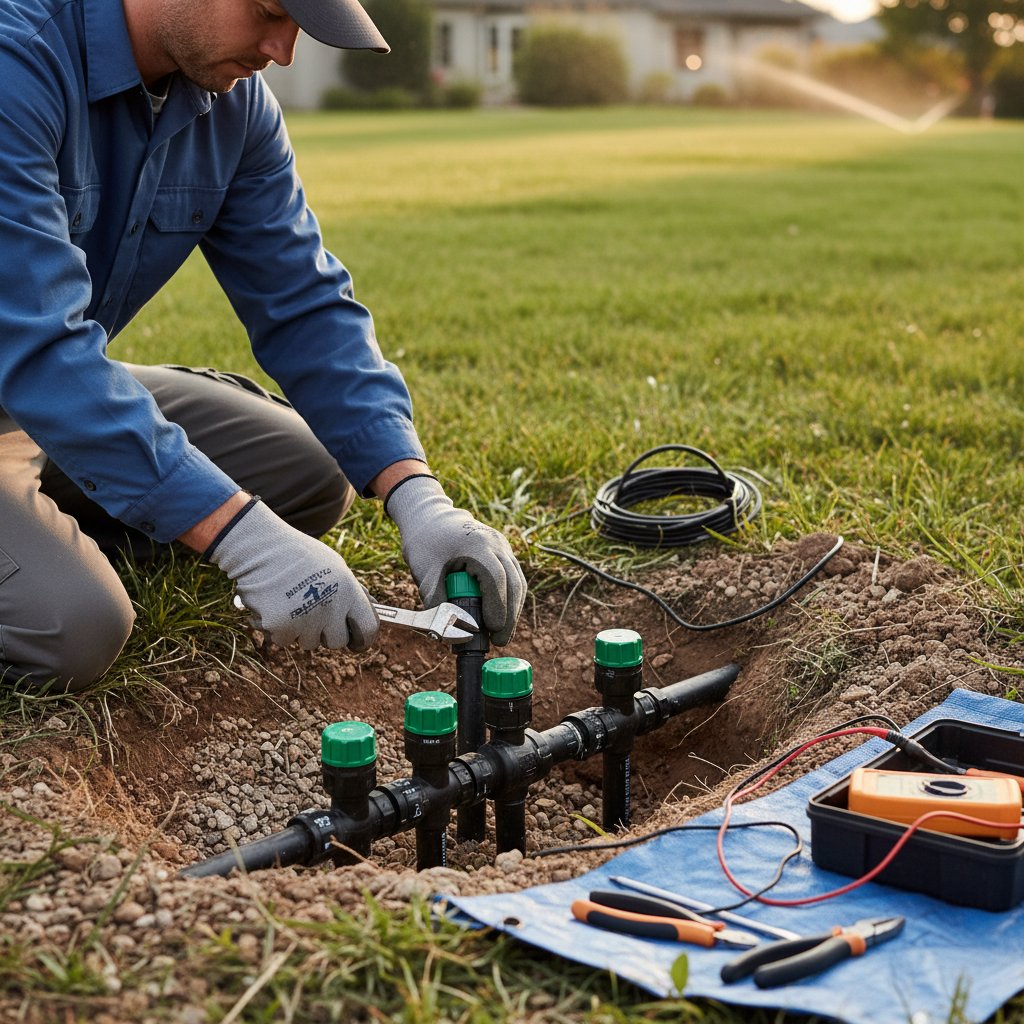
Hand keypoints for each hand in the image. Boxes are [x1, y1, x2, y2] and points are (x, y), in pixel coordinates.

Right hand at [208, 498, 378, 650]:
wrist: (261, 548)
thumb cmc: (299, 555)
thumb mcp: (335, 566)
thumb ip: (351, 592)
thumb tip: (367, 612)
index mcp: (348, 591)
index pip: (367, 628)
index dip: (363, 639)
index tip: (356, 643)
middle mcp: (331, 608)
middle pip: (337, 642)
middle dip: (327, 634)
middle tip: (314, 615)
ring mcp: (305, 620)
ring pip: (309, 643)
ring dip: (301, 630)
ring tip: (291, 603)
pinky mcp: (281, 627)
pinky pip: (284, 640)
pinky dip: (278, 629)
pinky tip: (274, 606)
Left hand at [386, 476, 525, 644]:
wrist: (429, 517)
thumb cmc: (425, 543)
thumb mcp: (424, 573)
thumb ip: (436, 602)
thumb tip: (450, 634)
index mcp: (476, 545)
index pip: (496, 578)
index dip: (497, 606)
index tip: (491, 629)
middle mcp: (496, 543)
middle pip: (514, 582)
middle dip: (510, 615)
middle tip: (500, 640)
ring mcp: (503, 545)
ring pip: (518, 581)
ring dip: (513, 609)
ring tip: (502, 634)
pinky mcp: (503, 551)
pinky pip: (514, 577)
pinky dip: (510, 598)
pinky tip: (501, 616)